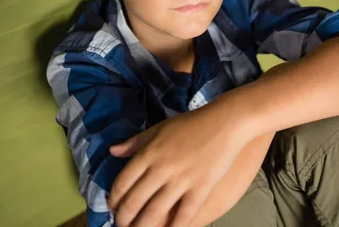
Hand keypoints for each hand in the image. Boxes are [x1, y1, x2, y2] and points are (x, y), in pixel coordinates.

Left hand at [108, 103, 246, 226]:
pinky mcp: (200, 188)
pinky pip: (184, 215)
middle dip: (124, 220)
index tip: (114, 208)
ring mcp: (181, 180)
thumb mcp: (159, 128)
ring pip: (154, 213)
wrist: (225, 122)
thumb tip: (113, 151)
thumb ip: (135, 142)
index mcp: (148, 153)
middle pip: (134, 203)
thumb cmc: (192, 123)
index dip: (114, 201)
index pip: (122, 184)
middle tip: (123, 225)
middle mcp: (161, 168)